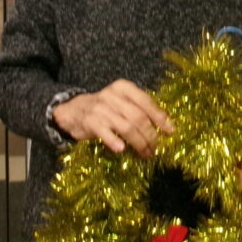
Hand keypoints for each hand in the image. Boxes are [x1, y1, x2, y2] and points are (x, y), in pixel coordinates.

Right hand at [52, 79, 172, 156]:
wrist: (72, 110)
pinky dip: (114, 140)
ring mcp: (100, 108)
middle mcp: (112, 96)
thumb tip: (166, 125)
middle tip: (155, 148)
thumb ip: (140, 109)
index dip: (159, 117)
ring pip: (126, 126)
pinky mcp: (90, 121)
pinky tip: (121, 149)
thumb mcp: (122, 102)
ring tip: (145, 153)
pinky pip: (105, 132)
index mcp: (123, 88)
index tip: (170, 131)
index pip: (145, 102)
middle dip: (150, 135)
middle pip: (138, 117)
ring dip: (138, 142)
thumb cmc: (104, 108)